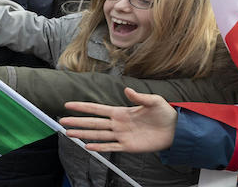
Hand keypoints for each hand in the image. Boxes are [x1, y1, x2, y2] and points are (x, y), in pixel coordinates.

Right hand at [60, 88, 176, 152]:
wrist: (175, 129)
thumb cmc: (164, 113)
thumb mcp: (153, 101)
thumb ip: (139, 97)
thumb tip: (127, 90)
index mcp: (121, 111)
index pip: (97, 109)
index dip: (83, 107)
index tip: (68, 105)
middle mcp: (118, 124)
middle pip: (93, 123)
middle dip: (77, 122)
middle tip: (62, 122)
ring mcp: (122, 136)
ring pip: (98, 135)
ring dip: (83, 135)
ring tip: (69, 134)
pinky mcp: (129, 146)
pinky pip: (111, 147)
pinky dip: (99, 147)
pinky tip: (88, 146)